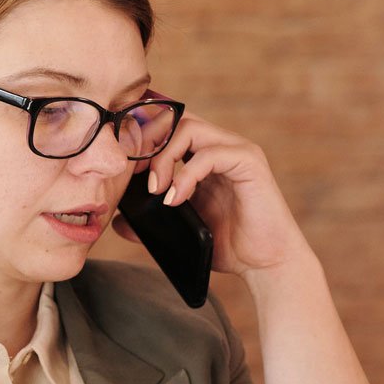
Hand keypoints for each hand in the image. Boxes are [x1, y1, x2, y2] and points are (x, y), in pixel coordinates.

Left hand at [111, 112, 311, 279]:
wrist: (265, 264)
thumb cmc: (228, 245)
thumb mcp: (180, 230)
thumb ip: (150, 222)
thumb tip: (117, 220)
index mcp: (204, 155)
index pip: (169, 127)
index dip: (142, 140)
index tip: (123, 169)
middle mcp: (221, 146)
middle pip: (175, 119)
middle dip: (148, 143)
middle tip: (135, 176)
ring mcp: (237, 151)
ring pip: (189, 128)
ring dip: (163, 157)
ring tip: (155, 190)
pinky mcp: (249, 162)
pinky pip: (209, 154)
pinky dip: (185, 175)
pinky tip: (175, 200)